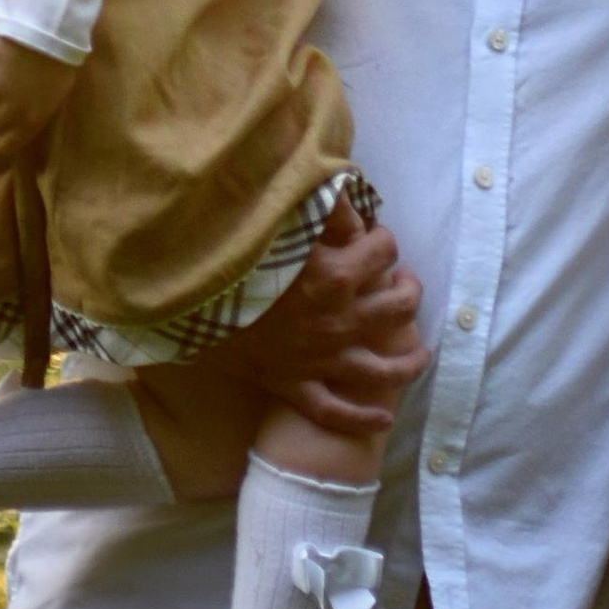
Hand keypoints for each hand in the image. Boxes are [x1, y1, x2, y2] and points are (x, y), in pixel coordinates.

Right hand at [0, 30, 77, 162]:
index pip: (3, 145)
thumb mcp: (54, 94)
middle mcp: (5, 113)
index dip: (1, 136)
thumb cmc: (58, 60)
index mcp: (28, 121)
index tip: (2, 127)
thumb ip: (33, 112)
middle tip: (1, 90)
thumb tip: (18, 120)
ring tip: (3, 63)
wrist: (44, 26)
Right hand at [215, 188, 428, 437]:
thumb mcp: (280, 223)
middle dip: (409, 292)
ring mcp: (321, 360)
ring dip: (409, 361)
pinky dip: (363, 419)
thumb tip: (348, 188)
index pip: (385, 249)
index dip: (384, 240)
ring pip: (384, 371)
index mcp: (336, 275)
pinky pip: (336, 412)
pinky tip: (383, 418)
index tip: (375, 238)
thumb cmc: (234, 259)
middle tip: (402, 283)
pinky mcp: (296, 387)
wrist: (189, 307)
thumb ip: (319, 204)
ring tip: (420, 352)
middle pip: (401, 308)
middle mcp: (339, 321)